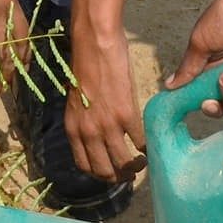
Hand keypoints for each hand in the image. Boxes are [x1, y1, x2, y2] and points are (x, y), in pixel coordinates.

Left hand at [63, 24, 144, 181]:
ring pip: (123, 163)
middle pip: (103, 171)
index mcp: (73, 128)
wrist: (95, 45)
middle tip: (130, 172)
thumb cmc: (86, 66)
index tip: (111, 172)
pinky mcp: (126, 115)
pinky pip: (139, 142)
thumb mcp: (78, 101)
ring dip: (135, 167)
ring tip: (142, 162)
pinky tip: (149, 145)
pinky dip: (146, 148)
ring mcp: (107, 125)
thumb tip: (98, 134)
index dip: (99, 173)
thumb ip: (85, 120)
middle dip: (118, 177)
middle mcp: (87, 132)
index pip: (84, 165)